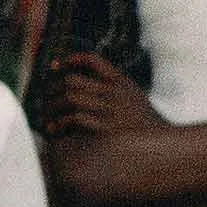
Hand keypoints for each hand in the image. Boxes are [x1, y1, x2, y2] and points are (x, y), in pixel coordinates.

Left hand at [40, 52, 166, 138]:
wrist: (161, 147)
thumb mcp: (133, 97)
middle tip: (45, 97)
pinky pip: (74, 119)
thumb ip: (115, 86)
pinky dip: (60, 123)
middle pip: (73, 80)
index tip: (54, 66)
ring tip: (46, 117)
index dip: (70, 60)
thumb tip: (87, 83)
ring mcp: (109, 109)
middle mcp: (113, 92)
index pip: (92, 60)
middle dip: (53, 87)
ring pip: (69, 98)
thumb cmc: (144, 124)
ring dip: (52, 107)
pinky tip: (54, 130)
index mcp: (120, 81)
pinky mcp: (104, 128)